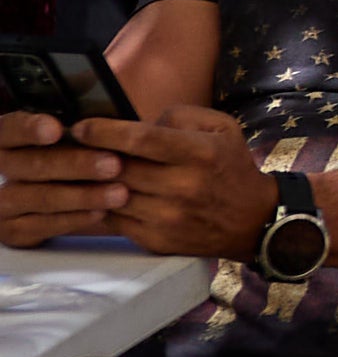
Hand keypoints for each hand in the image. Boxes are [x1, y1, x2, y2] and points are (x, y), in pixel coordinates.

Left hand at [0, 106, 272, 255]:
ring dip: (88, 183)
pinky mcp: (156, 240)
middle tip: (66, 146)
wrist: (252, 220)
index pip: (142, 139)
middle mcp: (183, 187)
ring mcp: (168, 217)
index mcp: (200, 153)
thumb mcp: (222, 128)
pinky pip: (113, 220)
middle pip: (119, 168)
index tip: (79, 126)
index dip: (105, 131)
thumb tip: (137, 122)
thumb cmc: (230, 167)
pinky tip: (93, 194)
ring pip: (111, 196)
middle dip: (89, 156)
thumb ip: (181, 116)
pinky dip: (99, 206)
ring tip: (73, 170)